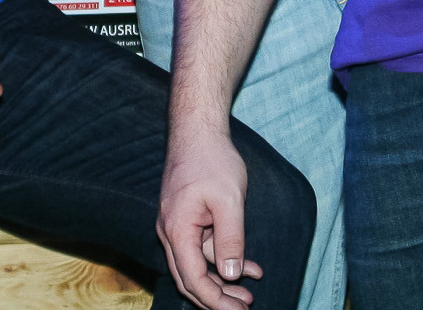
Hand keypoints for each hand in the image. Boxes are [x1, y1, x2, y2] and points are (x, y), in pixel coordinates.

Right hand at [159, 128, 262, 309]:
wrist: (198, 130)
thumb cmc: (212, 160)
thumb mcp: (229, 200)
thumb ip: (230, 240)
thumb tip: (231, 275)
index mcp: (177, 230)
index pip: (193, 279)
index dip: (216, 301)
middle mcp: (170, 232)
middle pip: (190, 278)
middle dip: (218, 297)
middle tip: (246, 306)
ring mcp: (176, 225)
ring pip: (197, 265)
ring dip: (224, 279)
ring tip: (252, 289)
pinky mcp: (185, 219)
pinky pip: (201, 248)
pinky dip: (222, 257)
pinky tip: (248, 265)